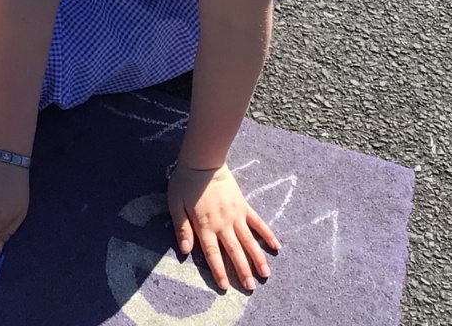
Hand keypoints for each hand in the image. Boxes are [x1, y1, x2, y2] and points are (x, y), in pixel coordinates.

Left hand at [166, 163, 278, 291]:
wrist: (203, 162)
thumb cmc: (185, 183)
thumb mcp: (175, 205)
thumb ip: (181, 228)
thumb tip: (185, 250)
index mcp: (205, 225)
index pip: (212, 253)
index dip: (219, 270)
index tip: (225, 286)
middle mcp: (223, 224)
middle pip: (234, 251)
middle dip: (243, 270)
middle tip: (251, 288)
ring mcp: (236, 215)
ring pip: (249, 240)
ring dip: (258, 258)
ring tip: (266, 274)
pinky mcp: (244, 206)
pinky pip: (258, 222)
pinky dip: (267, 234)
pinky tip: (276, 246)